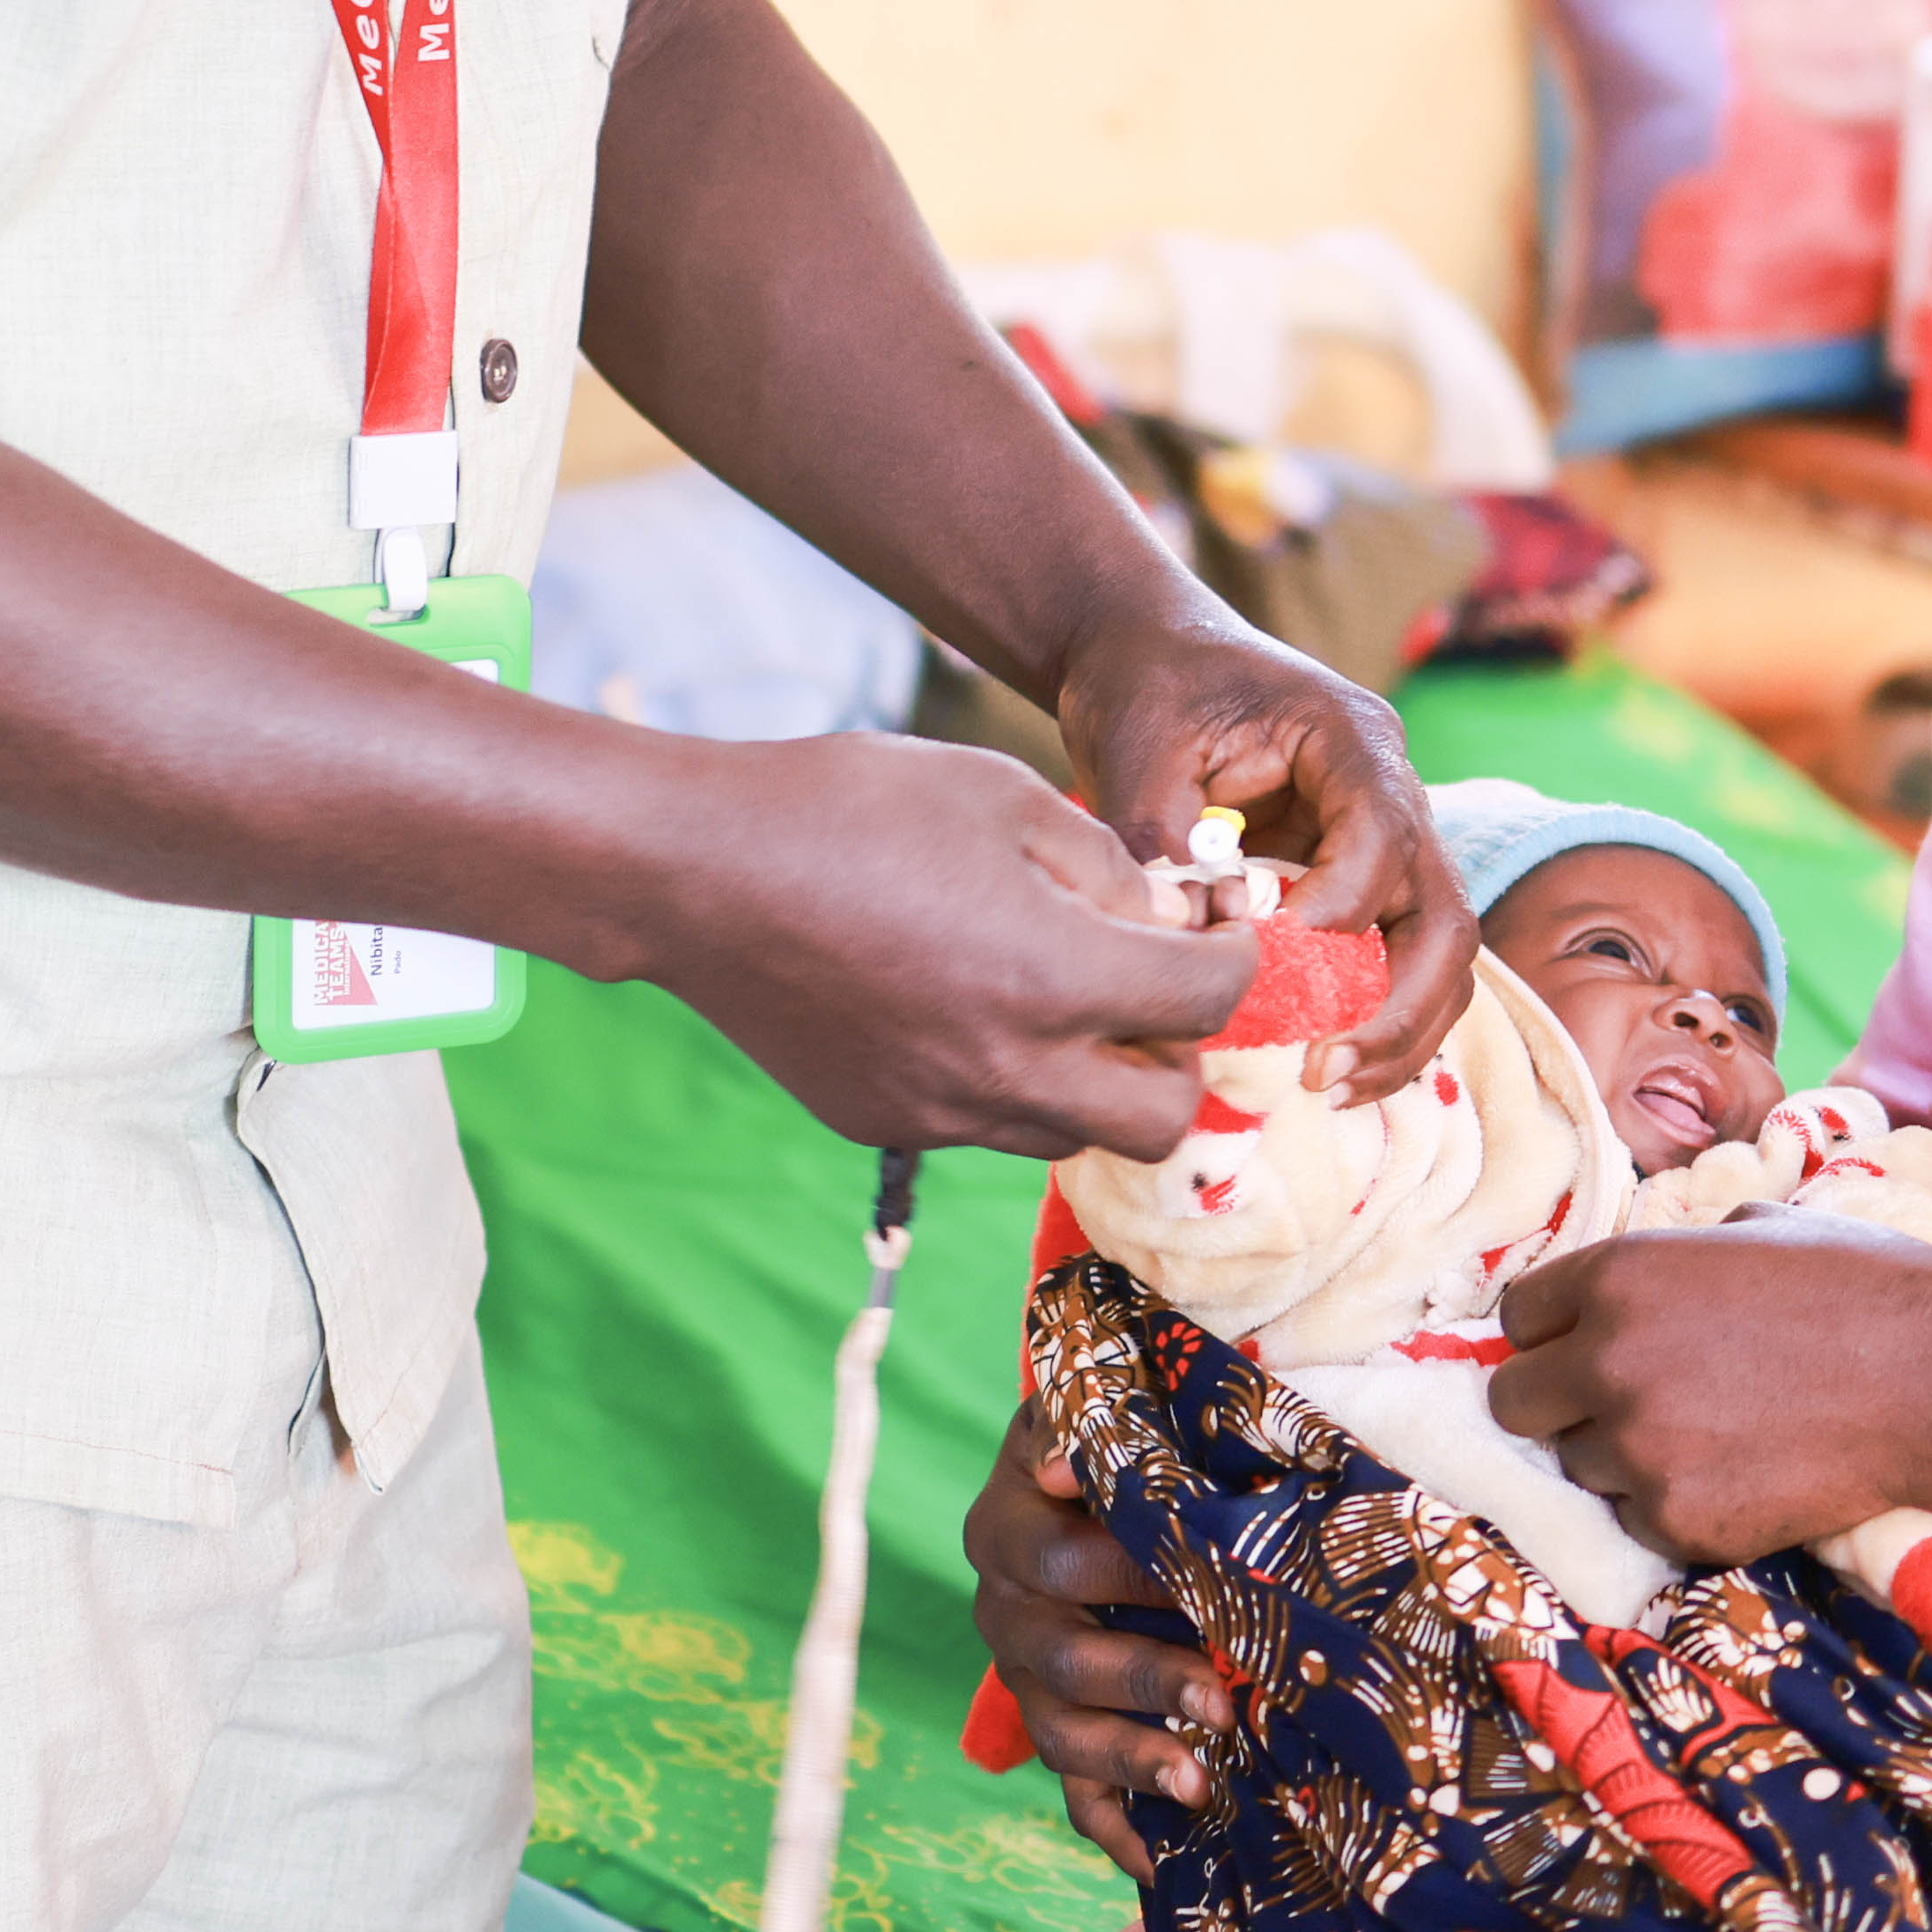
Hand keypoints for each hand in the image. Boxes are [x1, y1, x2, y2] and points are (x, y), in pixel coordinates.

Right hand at [641, 734, 1241, 1160]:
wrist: (697, 873)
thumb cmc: (851, 808)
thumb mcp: (1004, 797)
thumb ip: (1109, 869)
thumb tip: (1167, 921)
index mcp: (1054, 976)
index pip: (1207, 1003)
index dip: (1234, 958)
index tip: (1217, 930)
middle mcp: (1009, 1068)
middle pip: (1162, 1118)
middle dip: (1178, 1055)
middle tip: (1150, 988)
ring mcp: (942, 1112)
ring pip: (1072, 1133)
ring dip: (1094, 1078)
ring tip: (1054, 995)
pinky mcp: (885, 1123)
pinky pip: (985, 1124)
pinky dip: (1007, 1081)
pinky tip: (962, 1005)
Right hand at [963, 1394, 1226, 1873]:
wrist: (1081, 1492)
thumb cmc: (1112, 1450)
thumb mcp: (1094, 1415)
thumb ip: (1087, 1425)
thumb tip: (1064, 1464)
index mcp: (1004, 1530)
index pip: (1059, 1561)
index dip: (1130, 1574)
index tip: (1204, 1583)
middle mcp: (1002, 1613)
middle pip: (1062, 1660)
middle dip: (1146, 1681)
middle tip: (1222, 1699)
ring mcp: (1026, 1682)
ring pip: (1063, 1737)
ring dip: (1134, 1760)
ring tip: (1200, 1783)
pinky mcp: (1058, 1735)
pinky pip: (1076, 1797)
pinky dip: (1118, 1833)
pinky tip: (1162, 1865)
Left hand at [1048, 609, 1469, 1095]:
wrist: (1148, 653)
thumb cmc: (1148, 684)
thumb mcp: (1138, 746)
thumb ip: (1163, 835)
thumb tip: (1189, 934)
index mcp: (1352, 741)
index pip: (1383, 839)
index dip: (1338, 911)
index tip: (1267, 956)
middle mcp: (1391, 794)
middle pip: (1443, 915)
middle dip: (1398, 1006)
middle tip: (1324, 1072)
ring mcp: (1384, 842)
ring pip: (1436, 952)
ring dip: (1398, 1029)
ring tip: (1329, 1088)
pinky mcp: (1355, 881)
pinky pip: (1393, 960)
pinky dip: (1371, 1018)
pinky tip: (1323, 1066)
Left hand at [1485, 1228, 1931, 1567]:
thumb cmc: (1868, 1287)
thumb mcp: (1761, 1226)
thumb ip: (1684, 1251)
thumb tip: (1659, 1267)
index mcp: (1620, 1273)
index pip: (1518, 1316)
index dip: (1554, 1332)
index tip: (1587, 1346)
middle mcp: (1608, 1358)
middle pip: (1517, 1401)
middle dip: (1561, 1403)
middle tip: (1625, 1405)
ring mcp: (1639, 1447)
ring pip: (1579, 1466)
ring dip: (1623, 1458)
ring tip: (1709, 1437)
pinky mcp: (1678, 1521)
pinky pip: (1636, 1521)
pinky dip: (1673, 1508)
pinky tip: (1739, 1477)